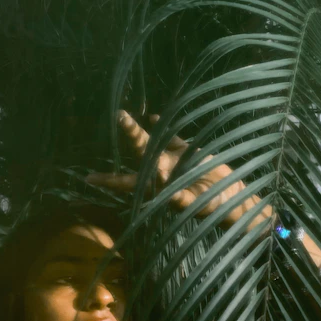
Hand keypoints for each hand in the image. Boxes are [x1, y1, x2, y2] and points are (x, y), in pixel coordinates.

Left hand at [87, 111, 271, 230]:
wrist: (232, 196)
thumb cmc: (212, 206)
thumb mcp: (196, 204)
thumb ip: (180, 198)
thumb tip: (165, 191)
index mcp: (157, 187)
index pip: (128, 183)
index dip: (108, 181)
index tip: (88, 179)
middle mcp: (160, 171)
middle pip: (139, 152)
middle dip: (129, 135)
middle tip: (119, 117)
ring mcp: (172, 160)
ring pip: (152, 141)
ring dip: (139, 129)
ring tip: (124, 115)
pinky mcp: (187, 152)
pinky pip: (171, 136)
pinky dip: (162, 126)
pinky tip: (151, 116)